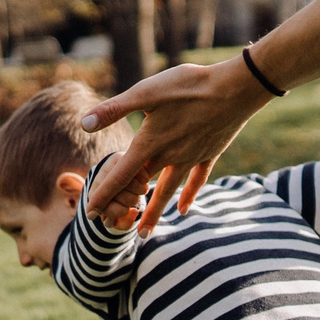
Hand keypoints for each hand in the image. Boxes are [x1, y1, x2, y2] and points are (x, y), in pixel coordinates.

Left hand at [78, 0, 319, 232]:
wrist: (235, 88)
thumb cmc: (188, 86)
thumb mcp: (145, 93)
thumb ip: (114, 110)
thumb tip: (84, 125)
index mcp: (150, 143)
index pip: (120, 176)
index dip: (103, 195)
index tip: (89, 214)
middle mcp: (169, 156)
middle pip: (142, 188)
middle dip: (126, 206)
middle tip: (113, 226)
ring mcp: (191, 157)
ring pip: (168, 190)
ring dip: (155, 211)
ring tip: (144, 233)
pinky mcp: (210, 152)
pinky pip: (197, 180)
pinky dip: (188, 195)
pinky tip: (184, 209)